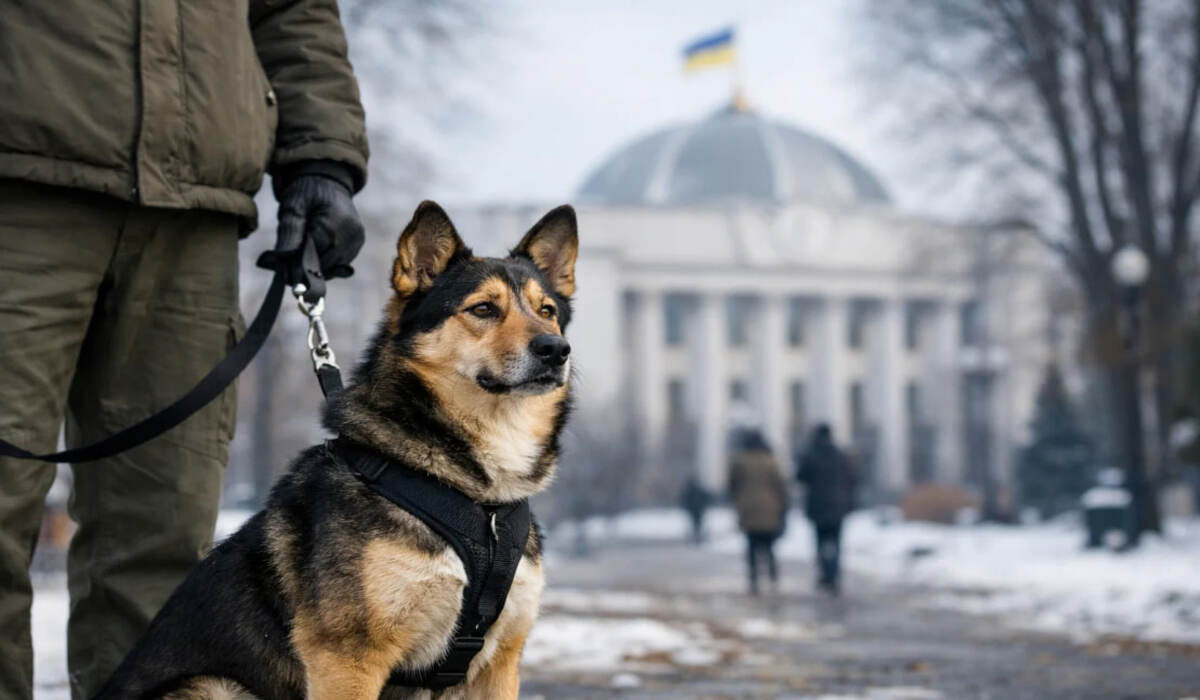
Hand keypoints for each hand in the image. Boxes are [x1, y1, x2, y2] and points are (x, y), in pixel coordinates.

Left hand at [274, 164, 364, 279]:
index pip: (313, 257)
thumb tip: (282, 258)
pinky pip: (339, 264)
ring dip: (314, 266)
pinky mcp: (357, 244)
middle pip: (323, 265)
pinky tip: (313, 251)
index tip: (277, 268)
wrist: (328, 181)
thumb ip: (289, 232)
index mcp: (335, 224)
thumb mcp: (293, 206)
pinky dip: (325, 262)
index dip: (294, 264)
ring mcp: (357, 240)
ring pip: (332, 268)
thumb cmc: (307, 191)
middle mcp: (351, 235)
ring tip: (298, 253)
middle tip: (283, 264)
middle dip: (303, 267)